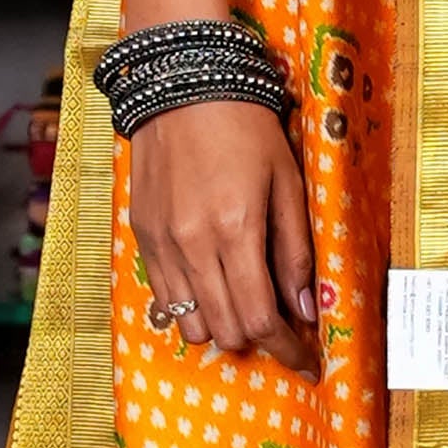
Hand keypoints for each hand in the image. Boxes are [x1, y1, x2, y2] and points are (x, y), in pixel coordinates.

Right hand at [129, 96, 318, 371]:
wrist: (184, 85)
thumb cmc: (246, 128)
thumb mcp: (288, 184)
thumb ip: (295, 251)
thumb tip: (305, 309)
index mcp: (237, 230)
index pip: (260, 318)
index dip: (286, 349)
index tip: (305, 361)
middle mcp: (193, 245)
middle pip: (225, 330)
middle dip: (258, 341)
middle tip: (280, 330)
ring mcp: (162, 243)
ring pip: (190, 324)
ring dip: (222, 328)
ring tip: (243, 305)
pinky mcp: (142, 235)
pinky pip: (165, 298)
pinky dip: (191, 307)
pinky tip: (212, 287)